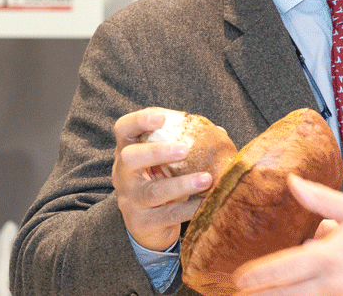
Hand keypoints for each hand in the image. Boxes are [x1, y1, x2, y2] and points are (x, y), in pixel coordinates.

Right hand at [111, 107, 213, 250]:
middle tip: (184, 149)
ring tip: (207, 179)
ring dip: (181, 184)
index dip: (138, 120)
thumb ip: (187, 143)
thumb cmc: (161, 181)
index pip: (123, 129)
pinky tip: (206, 203)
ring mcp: (130, 200)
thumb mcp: (167, 161)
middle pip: (130, 158)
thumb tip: (218, 133)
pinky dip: (189, 209)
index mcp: (128, 151)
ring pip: (152, 191)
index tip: (161, 117)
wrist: (148, 225)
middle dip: (157, 152)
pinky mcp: (141, 222)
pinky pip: (167, 215)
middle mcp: (124, 175)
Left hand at [233, 175, 342, 295]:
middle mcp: (329, 283)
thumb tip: (293, 183)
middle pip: (286, 294)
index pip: (283, 269)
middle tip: (240, 294)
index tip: (240, 278)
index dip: (259, 276)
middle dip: (261, 295)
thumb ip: (321, 199)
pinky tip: (300, 294)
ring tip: (264, 295)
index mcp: (327, 257)